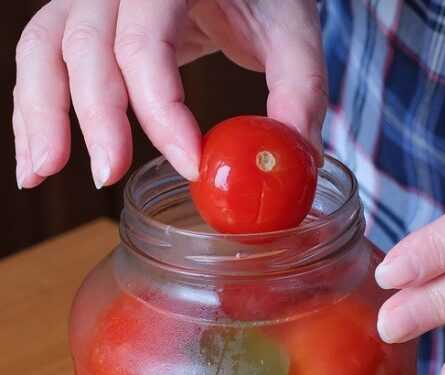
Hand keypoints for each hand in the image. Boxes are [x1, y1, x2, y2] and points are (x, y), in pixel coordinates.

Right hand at [13, 0, 325, 188]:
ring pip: (46, 48)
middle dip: (94, 118)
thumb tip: (296, 162)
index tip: (192, 164)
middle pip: (85, 45)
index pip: (146, 42)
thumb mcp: (292, 32)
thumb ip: (298, 91)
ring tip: (41, 173)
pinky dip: (36, 107)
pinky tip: (39, 156)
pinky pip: (45, 57)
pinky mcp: (86, 20)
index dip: (161, 110)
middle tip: (108, 176)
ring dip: (41, 114)